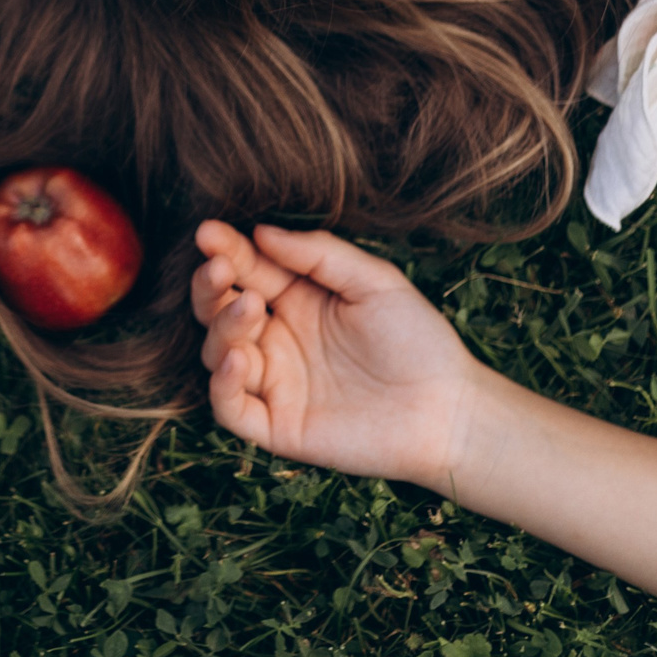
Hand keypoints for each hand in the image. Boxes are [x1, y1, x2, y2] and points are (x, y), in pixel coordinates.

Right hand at [191, 220, 479, 487]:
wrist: (448, 410)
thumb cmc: (418, 340)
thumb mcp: (374, 281)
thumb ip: (319, 254)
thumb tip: (261, 231)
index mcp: (298, 300)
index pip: (247, 270)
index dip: (225, 250)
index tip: (208, 233)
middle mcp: (278, 339)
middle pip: (219, 309)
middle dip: (210, 286)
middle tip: (218, 270)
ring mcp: (275, 383)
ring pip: (217, 352)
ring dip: (221, 327)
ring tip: (249, 308)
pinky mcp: (277, 425)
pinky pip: (230, 407)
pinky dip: (221, 383)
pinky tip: (237, 357)